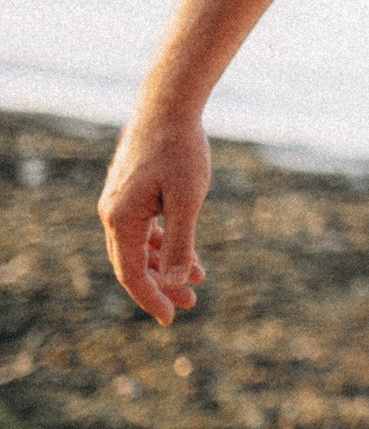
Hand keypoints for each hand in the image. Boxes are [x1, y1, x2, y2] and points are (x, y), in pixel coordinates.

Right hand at [98, 110, 211, 322]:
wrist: (167, 108)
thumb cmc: (181, 151)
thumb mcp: (188, 199)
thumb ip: (180, 241)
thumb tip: (173, 281)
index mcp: (120, 219)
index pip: (131, 273)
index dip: (150, 298)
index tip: (171, 320)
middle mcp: (113, 213)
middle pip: (132, 263)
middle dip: (160, 287)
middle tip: (189, 306)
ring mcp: (120, 202)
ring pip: (139, 247)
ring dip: (165, 266)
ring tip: (196, 282)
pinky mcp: (133, 193)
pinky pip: (145, 229)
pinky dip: (165, 244)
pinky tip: (189, 254)